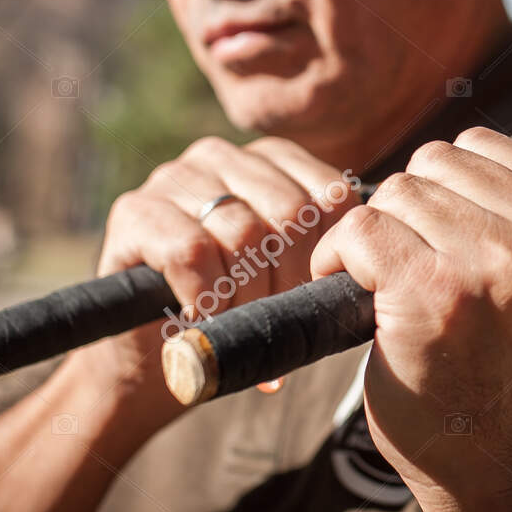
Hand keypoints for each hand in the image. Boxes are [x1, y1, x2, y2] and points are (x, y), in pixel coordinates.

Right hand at [74, 135, 359, 428]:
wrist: (152, 355)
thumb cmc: (235, 313)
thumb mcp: (288, 277)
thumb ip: (326, 255)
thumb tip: (376, 267)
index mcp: (272, 160)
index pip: (330, 194)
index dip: (333, 254)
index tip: (318, 300)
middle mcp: (223, 156)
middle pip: (291, 211)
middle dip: (294, 280)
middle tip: (281, 323)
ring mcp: (175, 177)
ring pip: (243, 231)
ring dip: (250, 296)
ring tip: (243, 329)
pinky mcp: (134, 210)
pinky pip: (190, 250)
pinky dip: (207, 295)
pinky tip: (205, 319)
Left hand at [308, 127, 511, 511]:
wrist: (486, 450)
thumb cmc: (499, 349)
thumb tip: (464, 141)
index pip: (481, 143)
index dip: (447, 190)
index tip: (452, 246)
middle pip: (434, 161)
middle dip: (410, 210)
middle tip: (418, 269)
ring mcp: (492, 265)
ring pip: (395, 192)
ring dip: (376, 236)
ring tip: (393, 288)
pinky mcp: (432, 292)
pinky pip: (360, 229)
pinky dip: (338, 260)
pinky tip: (357, 296)